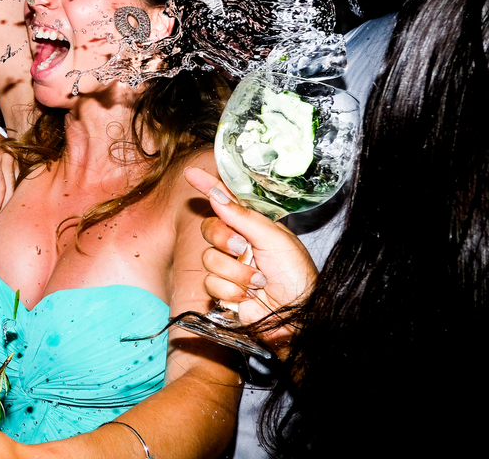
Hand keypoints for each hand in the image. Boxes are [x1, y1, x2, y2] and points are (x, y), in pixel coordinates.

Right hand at [0, 80, 17, 219]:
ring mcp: (3, 156)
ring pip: (10, 190)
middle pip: (17, 188)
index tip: (4, 219)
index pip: (16, 182)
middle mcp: (10, 154)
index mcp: (7, 153)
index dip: (12, 201)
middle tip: (3, 228)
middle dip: (11, 209)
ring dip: (4, 210)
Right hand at [184, 166, 317, 346]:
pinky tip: (249, 297)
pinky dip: (231, 291)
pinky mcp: (223, 291)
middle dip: (223, 239)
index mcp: (252, 228)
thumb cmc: (297, 276)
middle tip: (242, 249)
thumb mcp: (275, 240)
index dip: (208, 187)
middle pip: (209, 230)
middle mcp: (238, 245)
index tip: (191, 173)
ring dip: (235, 272)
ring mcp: (229, 268)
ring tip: (258, 282)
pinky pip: (211, 283)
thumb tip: (217, 196)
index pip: (226, 202)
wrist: (298, 316)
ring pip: (209, 259)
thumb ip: (244, 218)